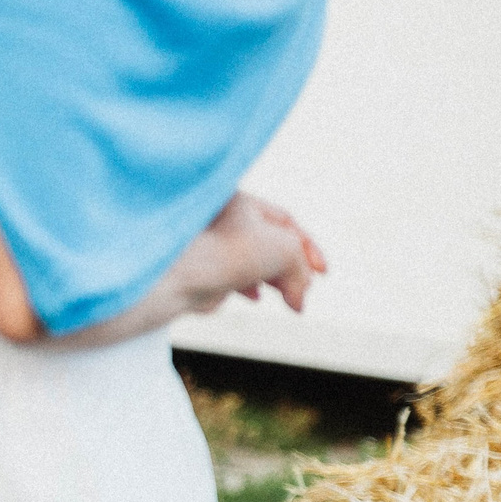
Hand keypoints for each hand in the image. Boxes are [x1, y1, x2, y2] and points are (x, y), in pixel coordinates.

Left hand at [178, 191, 325, 315]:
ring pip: (250, 262)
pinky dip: (247, 288)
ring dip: (273, 281)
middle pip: (269, 243)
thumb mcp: (285, 250)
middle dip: (292, 268)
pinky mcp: (199, 273)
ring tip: (286, 297)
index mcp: (239, 202)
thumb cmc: (225, 250)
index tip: (322, 273)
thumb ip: (301, 270)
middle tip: (303, 289)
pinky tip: (254, 298)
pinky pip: (229, 277)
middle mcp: (220, 220)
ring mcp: (208, 247)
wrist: (178, 276)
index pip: (284, 221)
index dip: (308, 247)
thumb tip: (298, 299)